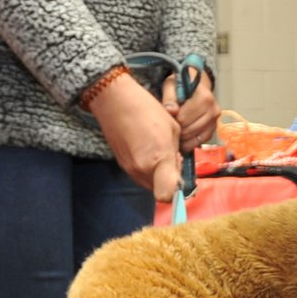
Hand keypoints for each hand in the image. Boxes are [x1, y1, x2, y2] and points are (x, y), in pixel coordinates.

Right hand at [90, 73, 180, 199]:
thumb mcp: (172, 130)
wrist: (116, 102)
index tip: (180, 178)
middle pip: (161, 190)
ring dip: (158, 175)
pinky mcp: (123, 166)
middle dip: (170, 179)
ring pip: (151, 184)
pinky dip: (147, 170)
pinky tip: (148, 151)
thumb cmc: (147, 111)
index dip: (177, 190)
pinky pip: (140, 176)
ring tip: (159, 153)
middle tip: (172, 158)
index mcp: (159, 159)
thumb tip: (176, 167)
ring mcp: (130, 169)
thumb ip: (176, 154)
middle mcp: (142, 170)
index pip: (168, 195)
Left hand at [162, 73, 219, 149]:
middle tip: (171, 123)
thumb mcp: (171, 87)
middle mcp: (213, 110)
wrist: (194, 89)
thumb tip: (170, 110)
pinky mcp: (213, 129)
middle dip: (177, 128)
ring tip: (176, 129)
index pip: (183, 118)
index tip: (168, 116)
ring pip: (194, 137)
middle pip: (189, 129)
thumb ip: (170, 99)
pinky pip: (200, 142)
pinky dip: (189, 142)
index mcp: (204, 97)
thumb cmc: (180, 88)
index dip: (172, 119)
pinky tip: (182, 138)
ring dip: (182, 137)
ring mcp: (215, 121)